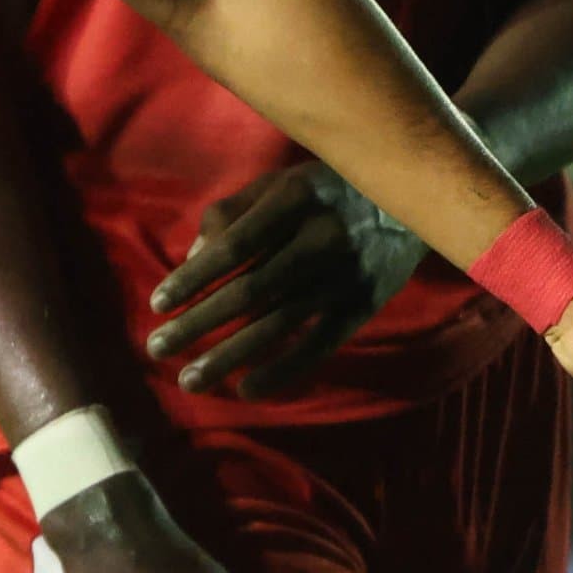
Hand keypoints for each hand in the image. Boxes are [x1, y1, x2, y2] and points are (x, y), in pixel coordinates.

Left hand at [146, 163, 428, 398]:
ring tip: (190, 380)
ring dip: (229, 356)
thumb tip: (192, 257)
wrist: (415, 199)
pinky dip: (283, 370)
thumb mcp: (281, 183)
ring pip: (278, 325)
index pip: (232, 247)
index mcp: (294, 200)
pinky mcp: (365, 304)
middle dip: (198, 324)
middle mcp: (321, 238)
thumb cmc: (328, 189)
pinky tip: (247, 390)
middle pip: (249, 292)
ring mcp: (346, 275)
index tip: (157, 304)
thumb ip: (232, 211)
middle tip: (157, 349)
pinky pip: (319, 345)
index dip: (192, 278)